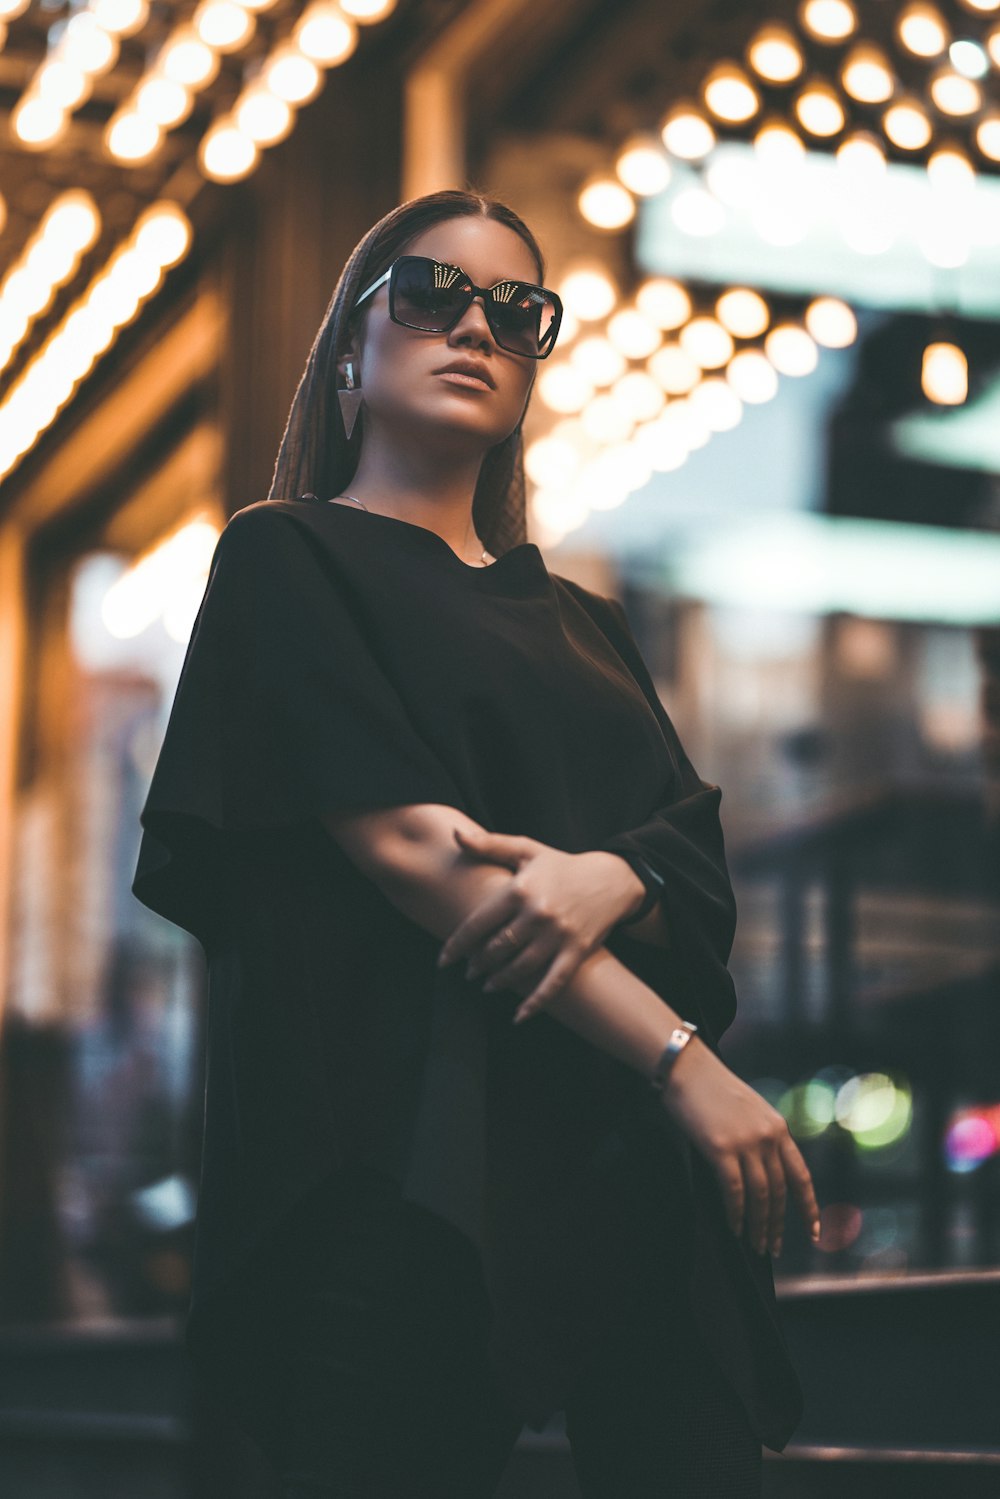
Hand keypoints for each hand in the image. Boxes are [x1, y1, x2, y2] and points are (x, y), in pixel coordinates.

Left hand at [437, 828, 639, 1016]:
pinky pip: (553, 983)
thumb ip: (488, 845)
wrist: (610, 879)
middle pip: (497, 948)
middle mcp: (538, 913)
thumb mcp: (525, 849)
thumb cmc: (560, 866)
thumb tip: (455, 835)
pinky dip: (535, 1003)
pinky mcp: (577, 951)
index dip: (457, 945)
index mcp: (520, 890)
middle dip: (478, 964)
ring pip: (520, 968)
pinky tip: (519, 1016)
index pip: (478, 923)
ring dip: (500, 982)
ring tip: (488, 986)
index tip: (443, 960)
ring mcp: (559, 935)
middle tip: (469, 972)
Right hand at [660, 1038, 821, 1257]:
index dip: (808, 1207)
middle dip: (777, 1224)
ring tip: (754, 1245)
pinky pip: (734, 1190)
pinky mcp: (721, 1148)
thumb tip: (762, 1171)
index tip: (813, 1232)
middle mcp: (768, 1137)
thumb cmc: (712, 1088)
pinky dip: (736, 1213)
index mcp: (778, 1128)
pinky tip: (734, 1227)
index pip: (800, 1176)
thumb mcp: (749, 1108)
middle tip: (773, 1248)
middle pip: (780, 1192)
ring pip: (760, 1196)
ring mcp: (746, 1143)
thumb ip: (761, 1136)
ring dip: (758, 1225)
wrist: (687, 1068)